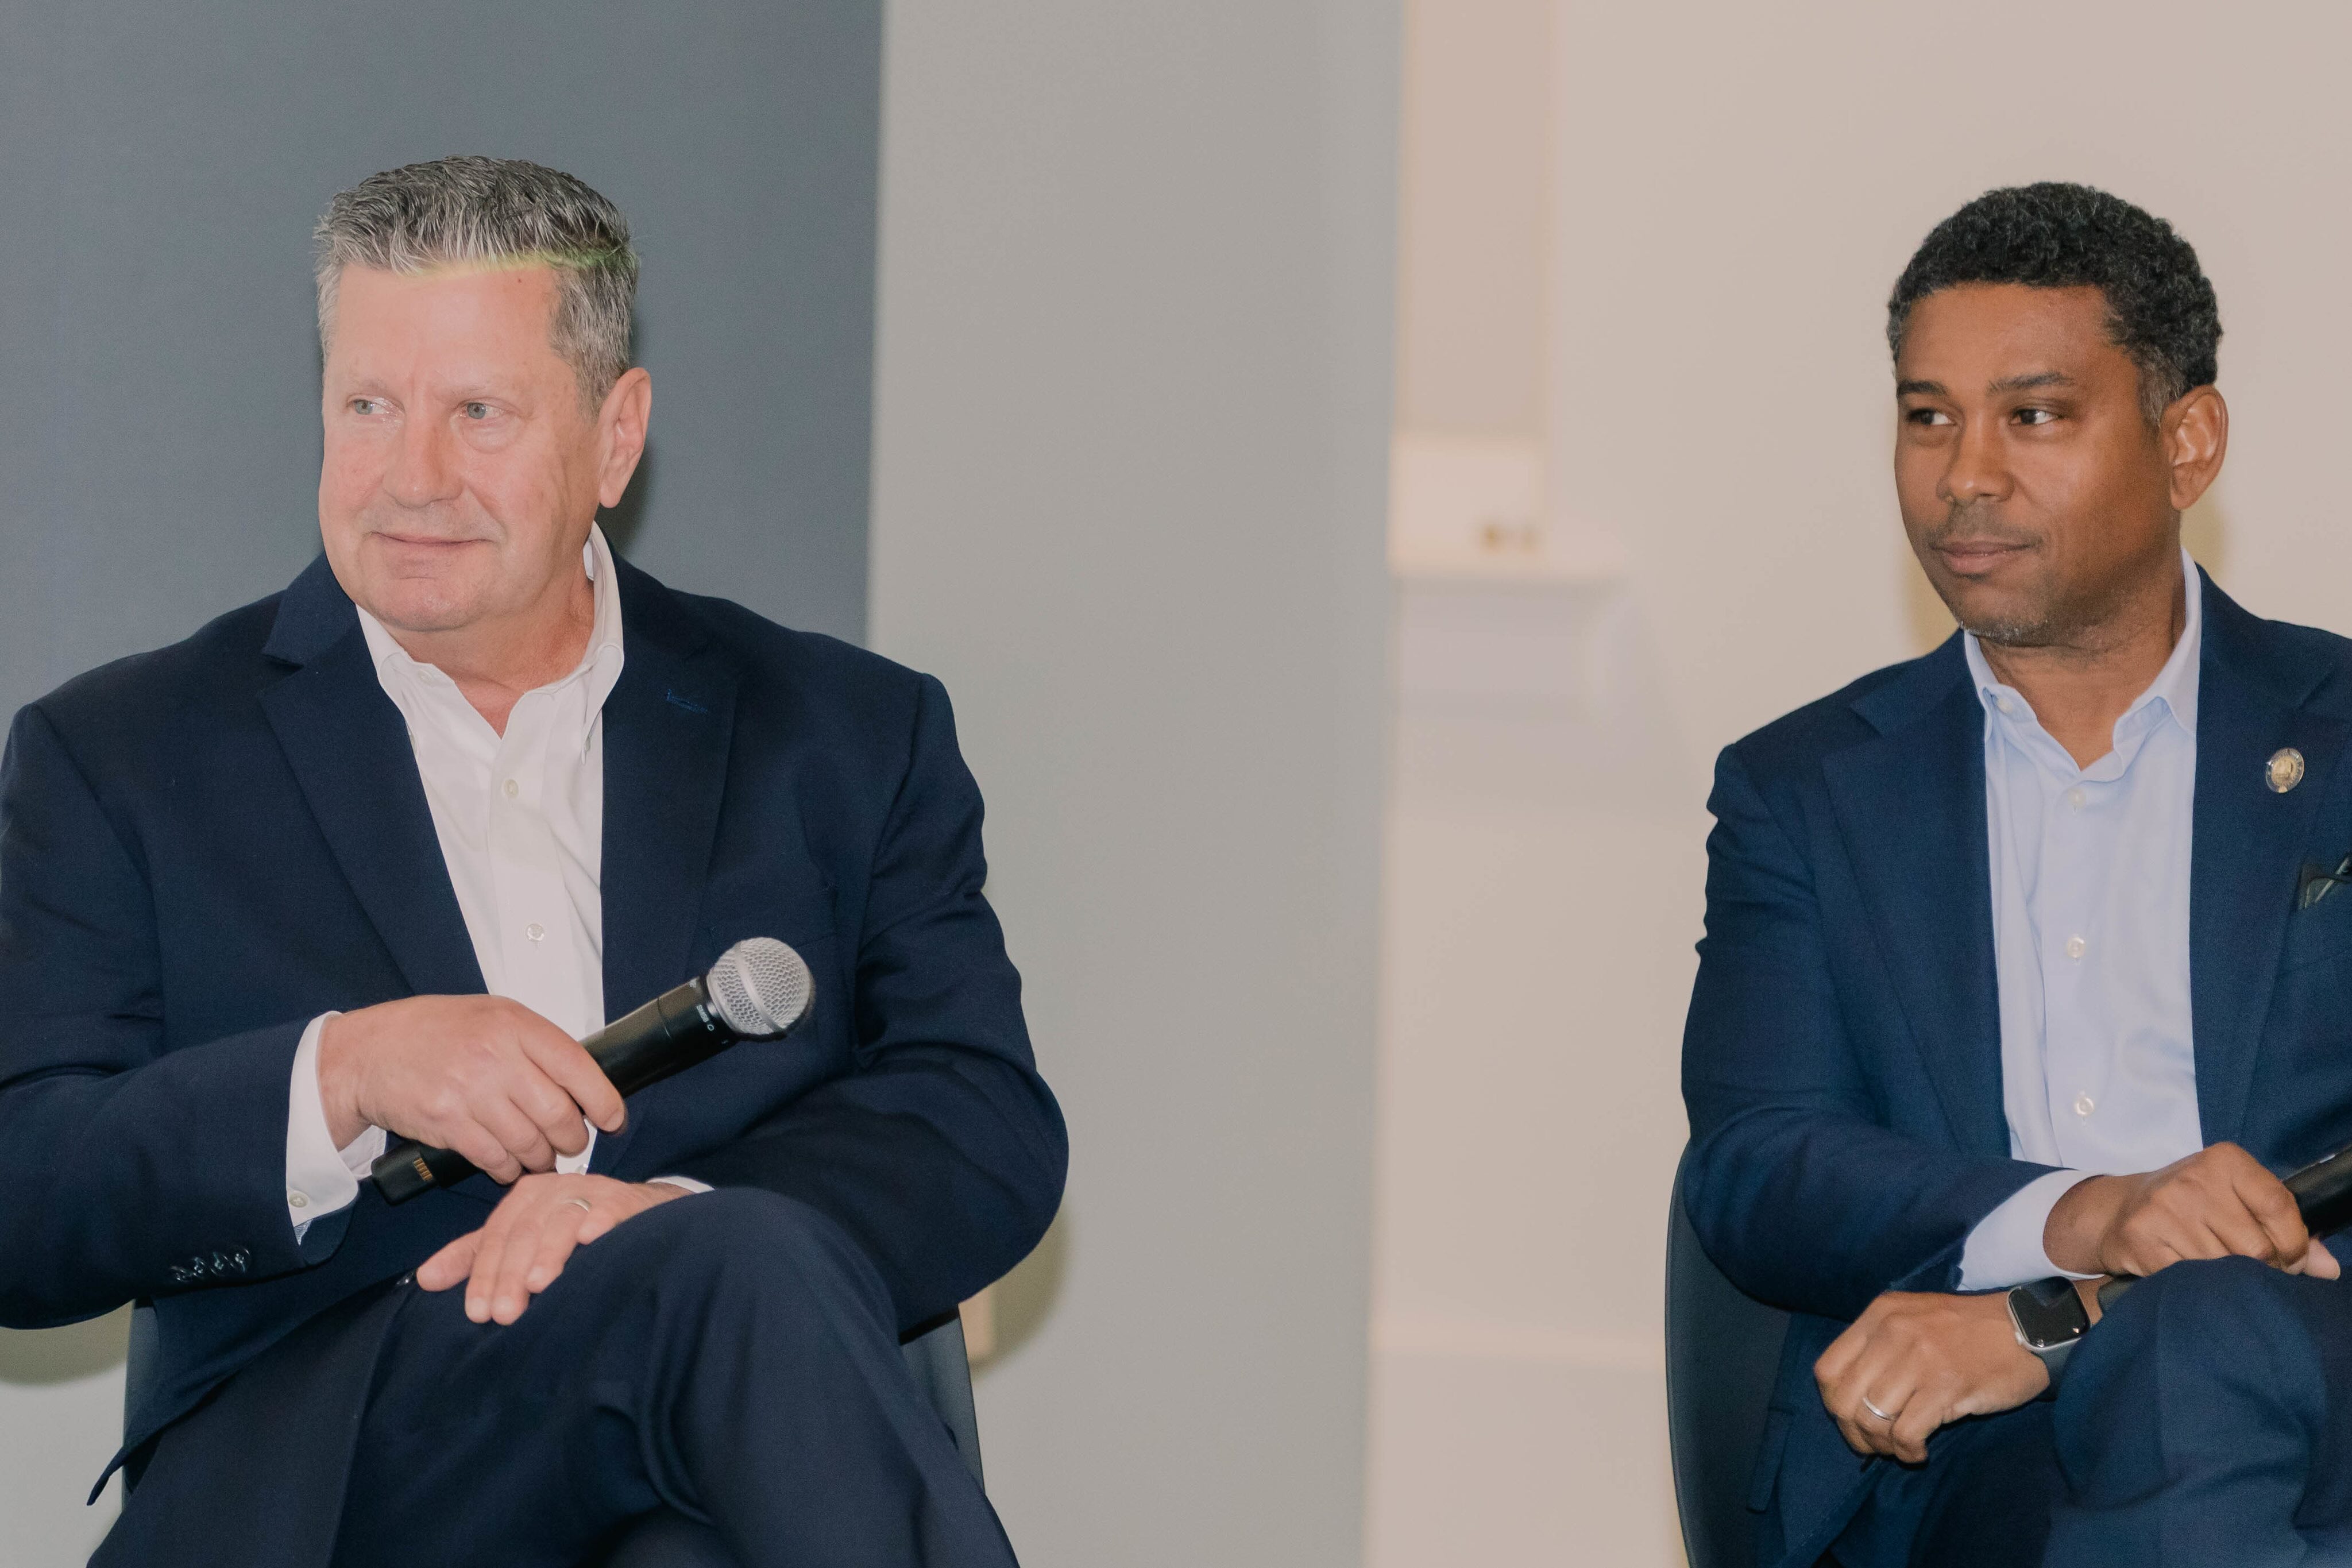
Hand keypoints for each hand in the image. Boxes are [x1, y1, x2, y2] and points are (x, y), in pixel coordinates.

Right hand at [318, 994, 625, 1183]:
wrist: (369, 1053)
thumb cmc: (436, 1032)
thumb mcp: (492, 1016)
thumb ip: (535, 1042)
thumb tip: (582, 1080)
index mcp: (514, 1025)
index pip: (578, 1067)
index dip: (604, 1100)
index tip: (613, 1119)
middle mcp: (496, 1057)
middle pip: (558, 1114)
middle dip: (573, 1138)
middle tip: (572, 1143)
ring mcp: (471, 1092)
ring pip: (530, 1142)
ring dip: (542, 1158)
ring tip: (541, 1157)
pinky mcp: (448, 1124)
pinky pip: (496, 1159)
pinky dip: (510, 1170)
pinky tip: (510, 1166)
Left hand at [414, 1173, 687, 1323]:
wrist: (637, 1213)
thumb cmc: (572, 1230)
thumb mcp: (521, 1240)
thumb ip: (476, 1258)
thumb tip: (425, 1279)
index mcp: (526, 1196)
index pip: (496, 1236)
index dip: (484, 1274)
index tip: (477, 1313)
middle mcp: (555, 1189)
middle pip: (525, 1232)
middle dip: (511, 1274)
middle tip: (503, 1314)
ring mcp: (591, 1192)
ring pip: (562, 1222)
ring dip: (550, 1253)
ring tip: (538, 1285)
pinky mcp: (624, 1201)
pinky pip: (609, 1211)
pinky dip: (600, 1224)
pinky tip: (591, 1241)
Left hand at [1814, 1290, 2053, 1462]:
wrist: (2027, 1328)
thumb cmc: (1967, 1330)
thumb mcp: (1913, 1318)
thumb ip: (1878, 1345)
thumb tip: (1850, 1395)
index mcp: (1879, 1315)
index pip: (1826, 1370)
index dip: (1833, 1404)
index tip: (1851, 1419)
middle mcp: (1892, 1332)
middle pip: (1844, 1400)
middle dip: (1854, 1432)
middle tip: (1874, 1444)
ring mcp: (1919, 1358)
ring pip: (1872, 1419)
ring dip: (1883, 1445)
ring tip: (1900, 1447)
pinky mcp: (1946, 1385)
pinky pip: (1906, 1432)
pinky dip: (1907, 1451)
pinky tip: (1919, 1451)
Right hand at [2045, 1143, 2340, 1281]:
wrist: (2119, 1209)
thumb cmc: (2193, 1204)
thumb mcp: (2237, 1201)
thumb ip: (2285, 1229)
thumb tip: (2328, 1270)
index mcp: (2225, 1161)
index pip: (2279, 1207)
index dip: (2293, 1245)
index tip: (2287, 1260)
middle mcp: (2194, 1179)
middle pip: (2254, 1248)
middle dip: (2260, 1270)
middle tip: (2248, 1271)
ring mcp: (2164, 1208)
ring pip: (2223, 1270)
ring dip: (2226, 1281)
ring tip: (2215, 1271)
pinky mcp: (2142, 1237)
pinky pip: (2189, 1278)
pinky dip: (2194, 1286)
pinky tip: (2188, 1275)